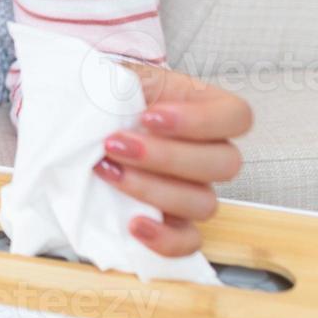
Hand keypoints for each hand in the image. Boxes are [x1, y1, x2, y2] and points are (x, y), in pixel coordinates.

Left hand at [92, 62, 252, 256]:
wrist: (80, 119)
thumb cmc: (104, 94)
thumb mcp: (115, 75)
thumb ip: (123, 84)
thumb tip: (104, 103)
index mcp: (203, 107)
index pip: (237, 116)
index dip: (200, 121)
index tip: (149, 116)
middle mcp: (207, 151)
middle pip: (224, 164)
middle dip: (165, 157)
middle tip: (115, 144)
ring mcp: (192, 188)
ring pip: (204, 203)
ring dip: (153, 190)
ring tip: (107, 172)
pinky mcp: (171, 219)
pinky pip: (187, 241)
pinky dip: (164, 238)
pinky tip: (133, 224)